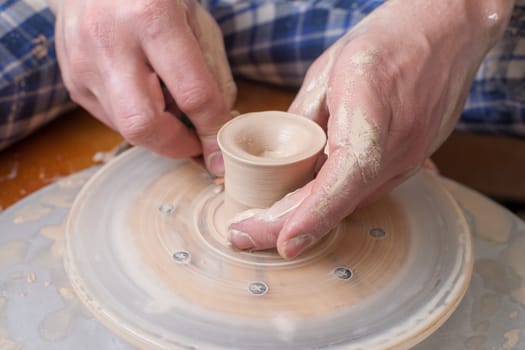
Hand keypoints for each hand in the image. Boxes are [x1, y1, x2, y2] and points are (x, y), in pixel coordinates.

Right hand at [55, 0, 235, 175]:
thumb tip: (217, 126)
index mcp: (151, 18)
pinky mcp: (71, 80)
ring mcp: (83, 63)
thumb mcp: (194, 18)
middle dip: (175, 145)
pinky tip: (144, 94)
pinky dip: (136, 118)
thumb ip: (211, 72)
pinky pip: (110, 119)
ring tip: (170, 106)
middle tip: (195, 143)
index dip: (212, 129)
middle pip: (143, 125)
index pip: (191, 94)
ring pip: (125, 128)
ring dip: (157, 131)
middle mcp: (110, 42)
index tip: (221, 149)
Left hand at [228, 0, 512, 257]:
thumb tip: (280, 159)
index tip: (283, 241)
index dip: (315, 213)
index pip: (346, 174)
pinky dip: (333, 201)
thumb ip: (303, 119)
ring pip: (352, 202)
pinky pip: (366, 190)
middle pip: (342, 200)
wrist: (445, 33)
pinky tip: (305, 202)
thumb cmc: (386, 41)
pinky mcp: (410, 163)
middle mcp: (398, 145)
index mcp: (372, 111)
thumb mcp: (327, 72)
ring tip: (264, 220)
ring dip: (309, 217)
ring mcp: (409, 158)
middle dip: (290, 225)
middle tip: (245, 234)